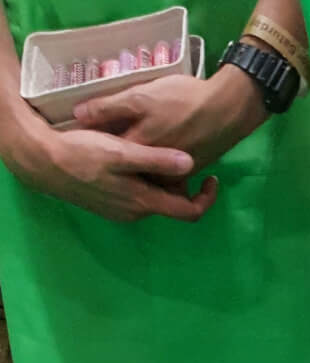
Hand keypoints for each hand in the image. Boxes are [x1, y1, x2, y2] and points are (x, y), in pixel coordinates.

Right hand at [5, 116, 217, 222]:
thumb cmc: (83, 154)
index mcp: (144, 202)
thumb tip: (190, 164)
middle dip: (181, 182)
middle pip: (172, 201)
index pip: (189, 212)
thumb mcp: (122, 153)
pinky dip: (144, 179)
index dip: (206, 197)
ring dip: (161, 179)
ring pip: (153, 197)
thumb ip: (156, 160)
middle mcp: (136, 212)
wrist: (44, 163)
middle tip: (180, 152)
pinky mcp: (109, 203)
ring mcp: (121, 210)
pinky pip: (137, 194)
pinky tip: (136, 156)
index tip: (212, 176)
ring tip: (159, 150)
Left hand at [73, 67, 266, 170]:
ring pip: (148, 180)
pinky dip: (161, 173)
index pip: (104, 155)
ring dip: (139, 173)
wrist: (228, 109)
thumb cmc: (183, 100)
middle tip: (105, 150)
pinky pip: (169, 180)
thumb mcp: (141, 96)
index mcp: (136, 152)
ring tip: (131, 157)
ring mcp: (173, 175)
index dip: (91, 145)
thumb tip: (77, 115)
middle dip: (115, 166)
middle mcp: (153, 171)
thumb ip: (109, 108)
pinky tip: (158, 157)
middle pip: (126, 173)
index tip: (81, 137)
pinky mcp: (190, 173)